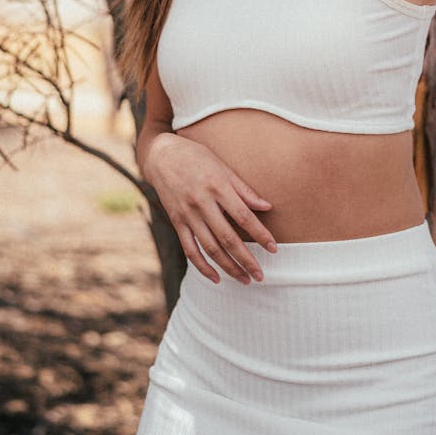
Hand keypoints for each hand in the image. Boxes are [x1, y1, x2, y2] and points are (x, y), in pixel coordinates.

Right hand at [143, 133, 276, 283]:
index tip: (274, 249)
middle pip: (227, 237)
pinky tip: (216, 278)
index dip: (261, 234)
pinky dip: (202, 267)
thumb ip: (244, 189)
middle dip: (246, 259)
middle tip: (260, 275)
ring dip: (228, 267)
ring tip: (244, 279)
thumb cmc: (197, 157)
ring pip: (210, 248)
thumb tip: (266, 206)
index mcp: (217, 186)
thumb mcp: (222, 166)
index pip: (243, 216)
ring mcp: (187, 214)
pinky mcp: (176, 222)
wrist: (162, 155)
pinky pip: (190, 250)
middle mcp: (202, 202)